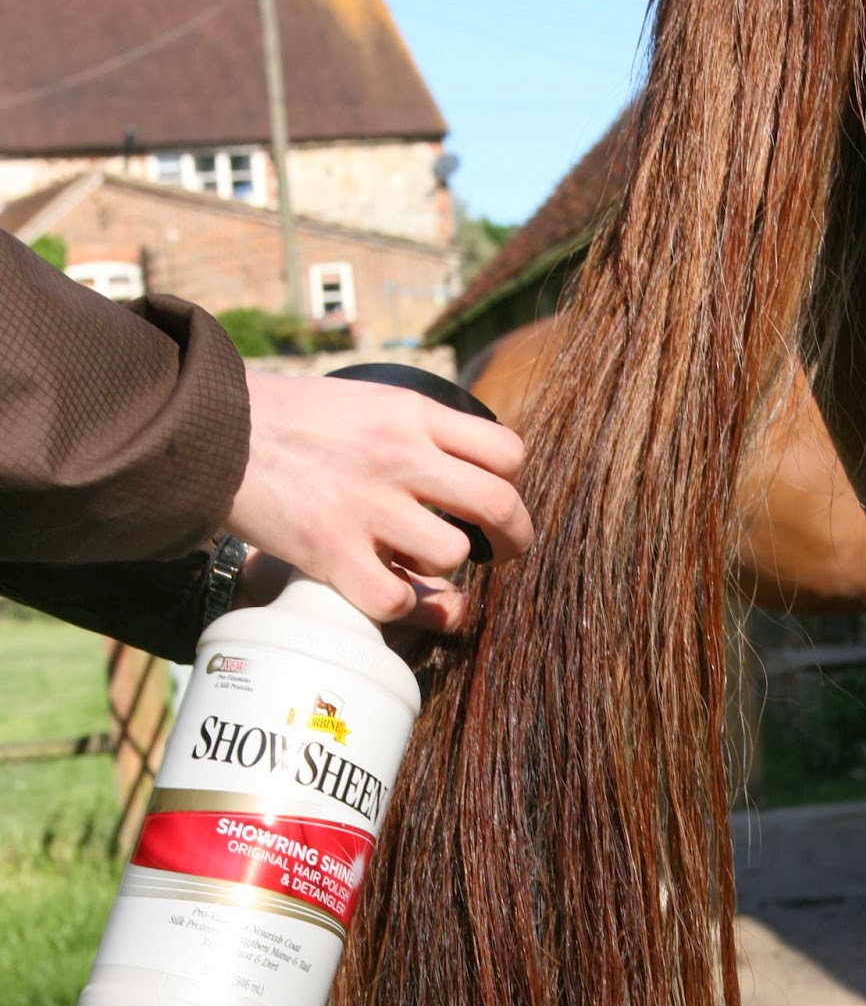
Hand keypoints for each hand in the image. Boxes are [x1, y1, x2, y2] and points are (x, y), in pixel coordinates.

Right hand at [228, 371, 533, 629]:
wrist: (213, 428)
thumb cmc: (289, 417)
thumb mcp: (366, 399)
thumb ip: (418, 429)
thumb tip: (465, 468)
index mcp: (412, 414)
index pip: (507, 453)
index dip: (512, 485)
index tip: (495, 502)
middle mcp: (400, 457)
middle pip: (498, 507)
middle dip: (513, 540)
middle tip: (503, 554)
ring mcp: (367, 507)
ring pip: (452, 556)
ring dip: (443, 568)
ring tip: (417, 561)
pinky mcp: (331, 552)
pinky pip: (396, 600)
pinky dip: (401, 606)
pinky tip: (388, 591)